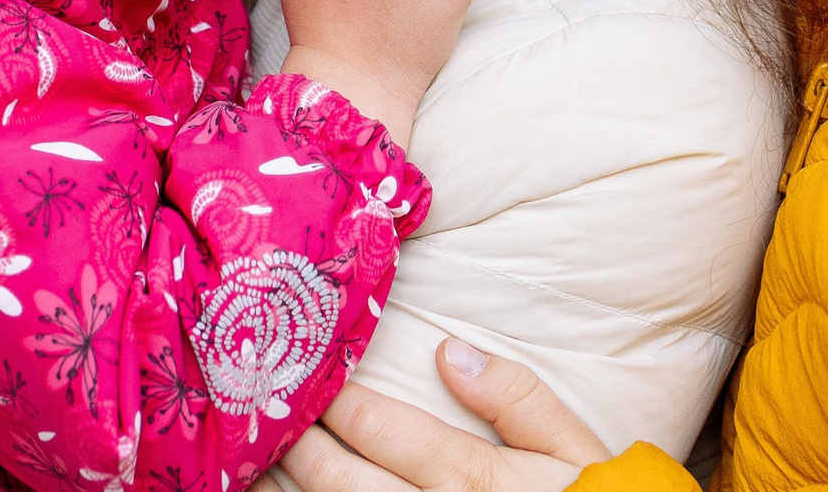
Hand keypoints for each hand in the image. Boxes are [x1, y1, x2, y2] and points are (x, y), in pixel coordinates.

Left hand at [283, 339, 608, 491]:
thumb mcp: (576, 449)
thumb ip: (518, 398)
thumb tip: (449, 349)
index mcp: (477, 481)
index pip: (386, 431)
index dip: (338, 401)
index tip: (305, 371)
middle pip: (345, 482)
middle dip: (298, 444)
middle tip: (259, 411)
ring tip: (252, 467)